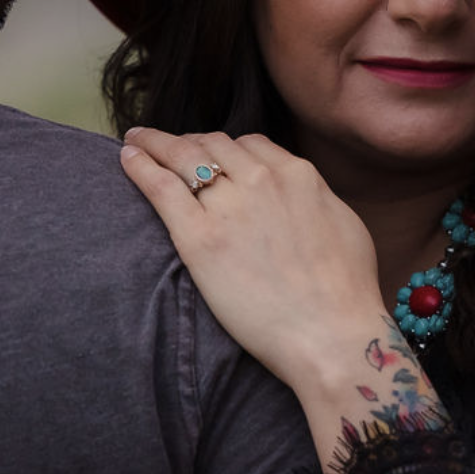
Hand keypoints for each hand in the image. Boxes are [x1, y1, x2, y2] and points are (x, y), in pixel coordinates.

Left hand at [118, 128, 385, 397]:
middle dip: (191, 142)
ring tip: (139, 141)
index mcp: (299, 175)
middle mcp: (262, 179)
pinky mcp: (198, 237)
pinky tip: (128, 156)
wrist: (330, 332)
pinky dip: (140, 165)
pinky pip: (160, 186)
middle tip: (172, 148)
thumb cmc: (347, 290)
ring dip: (158, 143)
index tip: (213, 155)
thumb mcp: (346, 225)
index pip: (252, 144)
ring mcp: (228, 206)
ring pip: (184, 156)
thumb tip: (302, 193)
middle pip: (215, 144)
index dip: (228, 148)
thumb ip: (317, 199)